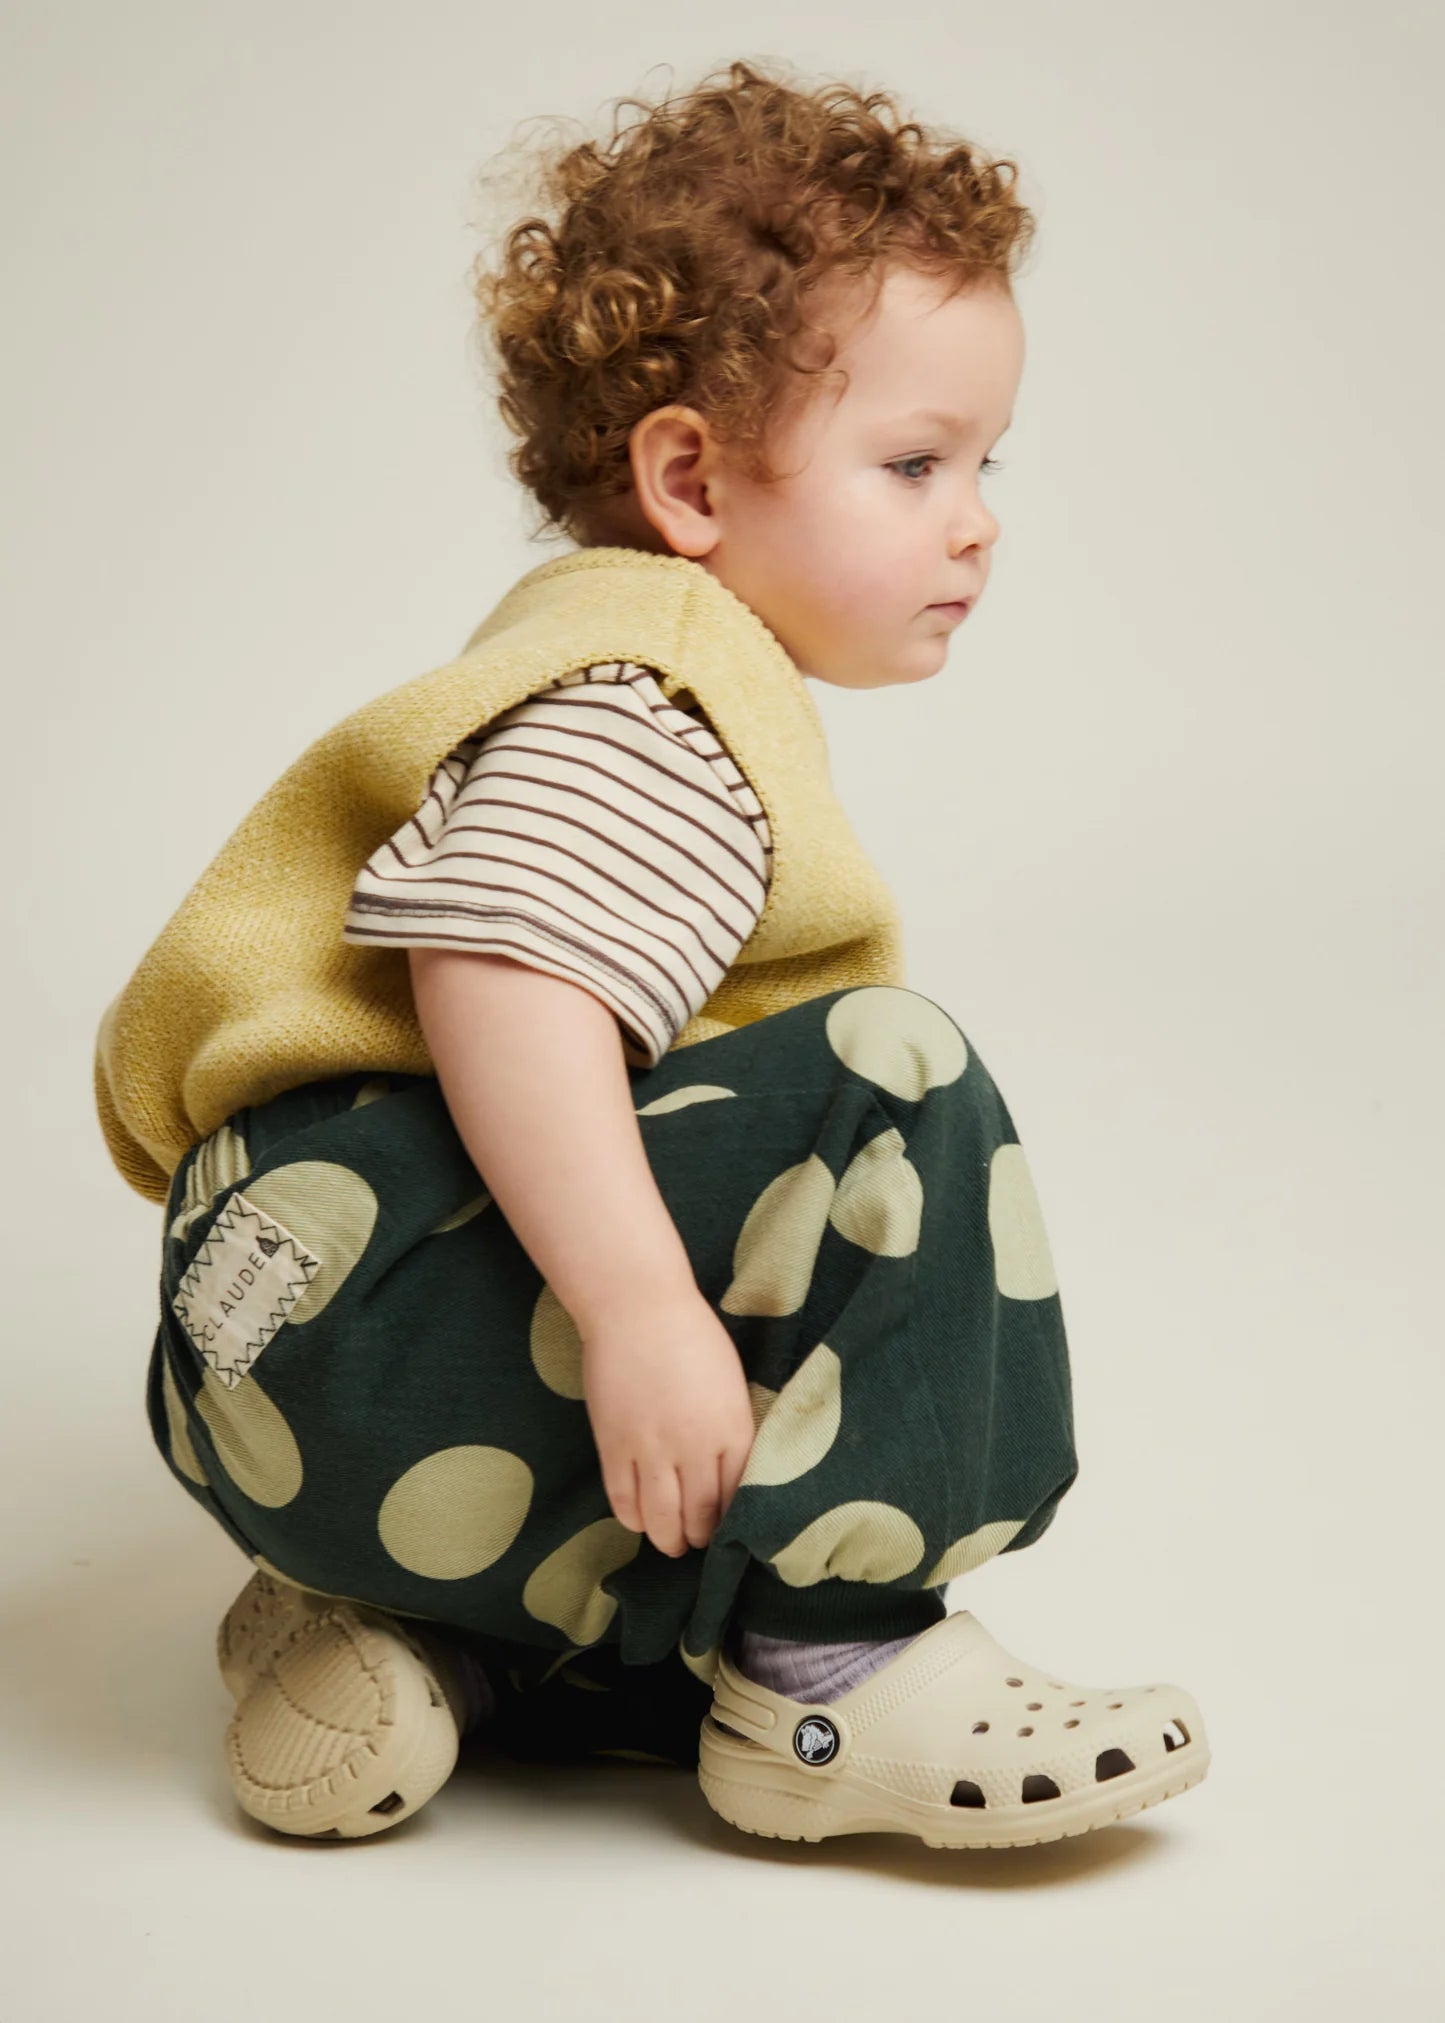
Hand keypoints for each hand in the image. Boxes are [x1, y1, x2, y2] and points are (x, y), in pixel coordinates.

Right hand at [580, 1288, 756, 1557]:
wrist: (637, 1307)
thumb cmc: (691, 1334)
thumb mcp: (730, 1383)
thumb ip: (730, 1428)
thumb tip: (727, 1468)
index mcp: (733, 1430)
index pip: (736, 1497)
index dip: (731, 1522)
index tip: (727, 1530)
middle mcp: (695, 1448)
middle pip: (700, 1515)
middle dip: (700, 1537)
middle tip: (697, 1542)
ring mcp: (651, 1450)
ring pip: (661, 1517)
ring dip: (668, 1539)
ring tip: (671, 1543)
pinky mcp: (614, 1446)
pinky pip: (622, 1498)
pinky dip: (632, 1517)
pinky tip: (638, 1520)